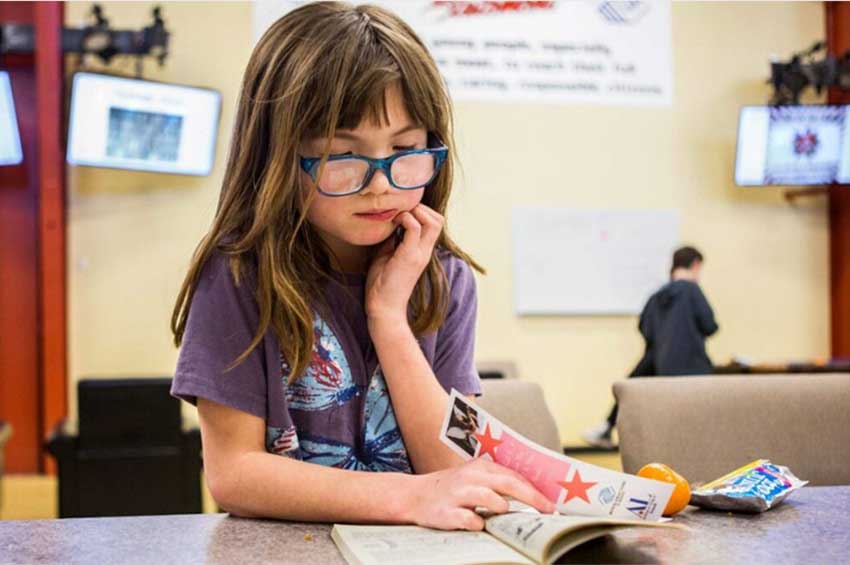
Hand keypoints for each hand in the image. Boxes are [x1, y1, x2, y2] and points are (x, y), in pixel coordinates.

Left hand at [365, 204, 443, 325]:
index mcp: (422, 252)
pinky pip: (415, 228)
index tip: (402, 212)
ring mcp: (419, 254)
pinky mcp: (409, 256)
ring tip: (400, 216)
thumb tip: (389, 224)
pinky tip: (394, 223)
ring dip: (417, 212)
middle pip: (439, 220)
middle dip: (422, 208)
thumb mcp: (387, 255)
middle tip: (403, 211)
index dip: (422, 212)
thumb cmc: (382, 284)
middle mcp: (425, 252)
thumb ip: (392, 240)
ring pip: (433, 222)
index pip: (435, 223)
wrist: (384, 309)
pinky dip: (406, 219)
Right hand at [403, 458, 555, 530]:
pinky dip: (477, 523)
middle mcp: (470, 478)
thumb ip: (499, 482)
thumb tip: (533, 494)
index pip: (514, 476)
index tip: (551, 503)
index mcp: (480, 467)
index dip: (535, 490)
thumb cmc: (453, 488)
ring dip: (502, 507)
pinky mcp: (446, 513)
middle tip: (547, 510)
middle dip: (531, 498)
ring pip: (489, 499)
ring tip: (504, 513)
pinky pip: (469, 520)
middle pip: (507, 484)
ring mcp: (458, 495)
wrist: (415, 495)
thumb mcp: (475, 478)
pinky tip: (479, 524)